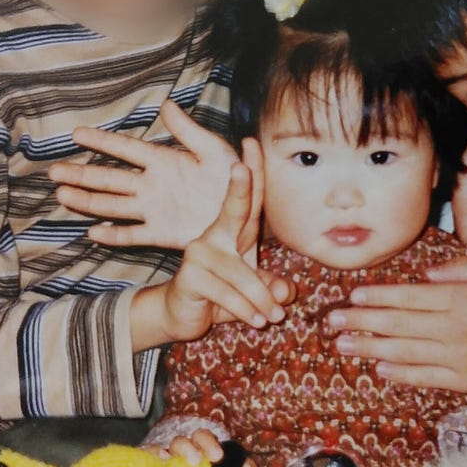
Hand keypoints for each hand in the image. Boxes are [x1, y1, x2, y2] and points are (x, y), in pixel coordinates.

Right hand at [50, 100, 237, 248]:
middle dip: (81, 174)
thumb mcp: (215, 150)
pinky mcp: (163, 233)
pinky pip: (134, 235)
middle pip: (110, 178)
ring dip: (88, 201)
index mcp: (164, 160)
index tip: (76, 133)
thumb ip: (189, 131)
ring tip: (62, 196)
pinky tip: (93, 234)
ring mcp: (155, 210)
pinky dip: (115, 236)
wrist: (247, 212)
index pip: (126, 149)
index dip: (102, 142)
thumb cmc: (234, 177)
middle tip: (53, 172)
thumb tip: (167, 104)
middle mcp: (152, 184)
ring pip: (113, 205)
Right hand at [156, 427, 254, 466]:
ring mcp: (160, 464)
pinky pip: (144, 461)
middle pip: (181, 442)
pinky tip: (156, 466)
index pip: (202, 437)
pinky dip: (149, 458)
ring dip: (164, 455)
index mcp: (198, 450)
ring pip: (160, 450)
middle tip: (197, 461)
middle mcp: (178, 454)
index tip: (217, 457)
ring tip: (170, 463)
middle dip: (189, 448)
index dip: (209, 443)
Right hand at [158, 140, 291, 342]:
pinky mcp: (190, 275)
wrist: (181, 315)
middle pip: (234, 211)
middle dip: (240, 188)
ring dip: (260, 300)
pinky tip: (254, 322)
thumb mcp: (252, 290)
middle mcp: (214, 236)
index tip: (251, 143)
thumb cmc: (221, 294)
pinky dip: (244, 311)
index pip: (247, 202)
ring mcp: (199, 253)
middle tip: (242, 167)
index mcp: (232, 232)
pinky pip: (227, 293)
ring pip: (240, 274)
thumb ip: (270, 287)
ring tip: (271, 319)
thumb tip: (284, 293)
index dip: (252, 174)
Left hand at [325, 254, 466, 392]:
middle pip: (398, 323)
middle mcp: (453, 327)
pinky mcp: (463, 380)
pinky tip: (379, 368)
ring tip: (343, 345)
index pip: (408, 296)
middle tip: (332, 322)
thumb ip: (463, 267)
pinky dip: (400, 373)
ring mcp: (456, 356)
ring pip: (405, 351)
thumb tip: (427, 273)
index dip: (377, 296)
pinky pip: (425, 377)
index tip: (353, 295)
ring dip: (371, 348)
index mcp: (460, 298)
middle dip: (362, 321)